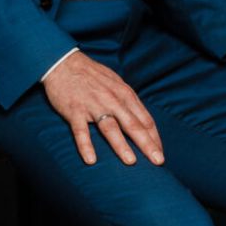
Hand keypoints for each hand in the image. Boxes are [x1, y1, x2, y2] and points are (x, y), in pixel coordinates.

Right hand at [42, 51, 163, 166]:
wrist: (64, 63)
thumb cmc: (93, 76)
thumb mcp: (117, 84)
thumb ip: (130, 102)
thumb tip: (144, 120)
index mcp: (126, 95)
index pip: (145, 120)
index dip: (155, 138)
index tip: (161, 153)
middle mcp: (113, 101)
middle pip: (133, 125)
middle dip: (147, 144)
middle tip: (158, 161)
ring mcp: (93, 106)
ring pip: (110, 128)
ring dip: (121, 145)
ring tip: (131, 162)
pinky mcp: (74, 110)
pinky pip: (80, 130)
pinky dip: (85, 145)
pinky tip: (91, 160)